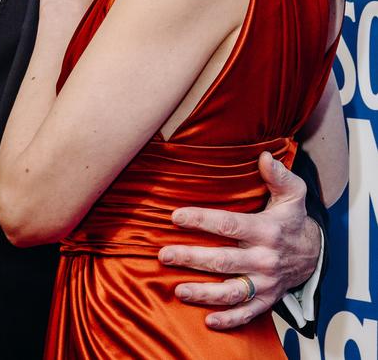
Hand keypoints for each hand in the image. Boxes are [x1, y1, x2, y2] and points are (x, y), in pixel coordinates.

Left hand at [158, 151, 320, 328]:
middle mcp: (264, 259)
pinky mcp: (267, 300)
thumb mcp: (292, 194)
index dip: (201, 220)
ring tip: (178, 290)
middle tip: (164, 255)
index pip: (228, 224)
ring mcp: (265, 283)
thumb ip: (278, 175)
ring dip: (204, 293)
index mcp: (266, 230)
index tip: (175, 216)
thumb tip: (265, 157)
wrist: (314, 254)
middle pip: (223, 260)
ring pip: (231, 291)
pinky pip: (247, 313)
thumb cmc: (293, 219)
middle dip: (191, 258)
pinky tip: (208, 321)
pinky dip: (229, 320)